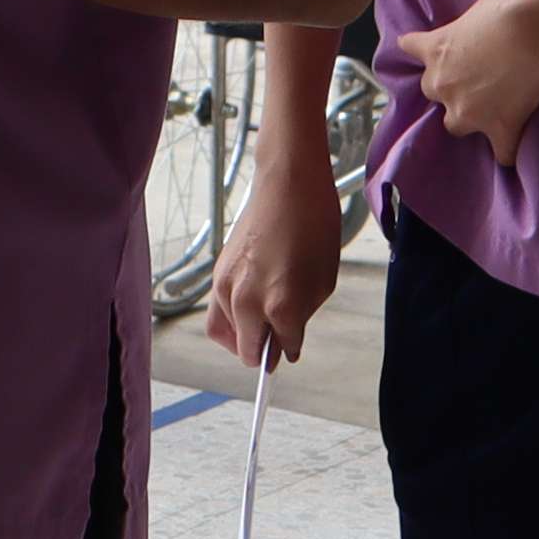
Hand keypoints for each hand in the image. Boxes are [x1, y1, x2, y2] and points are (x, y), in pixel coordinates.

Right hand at [206, 166, 346, 366]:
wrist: (287, 186)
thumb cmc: (313, 227)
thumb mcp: (323, 281)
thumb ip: (302, 318)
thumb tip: (287, 341)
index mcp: (280, 307)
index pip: (281, 349)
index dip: (289, 349)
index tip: (291, 349)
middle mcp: (247, 302)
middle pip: (247, 351)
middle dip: (262, 352)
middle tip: (275, 346)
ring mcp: (226, 288)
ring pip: (224, 335)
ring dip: (242, 338)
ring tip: (261, 326)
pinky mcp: (216, 274)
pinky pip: (217, 312)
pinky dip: (231, 318)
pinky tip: (250, 306)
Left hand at [384, 0, 538, 169]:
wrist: (536, 31)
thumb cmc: (511, 8)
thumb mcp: (483, 3)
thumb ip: (474, 22)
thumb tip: (485, 22)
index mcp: (436, 49)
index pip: (410, 47)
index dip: (420, 49)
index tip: (423, 48)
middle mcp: (443, 84)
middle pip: (434, 94)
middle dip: (450, 88)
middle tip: (476, 77)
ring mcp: (468, 111)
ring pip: (456, 126)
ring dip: (469, 119)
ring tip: (491, 110)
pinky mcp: (499, 128)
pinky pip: (500, 153)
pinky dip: (506, 149)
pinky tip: (514, 145)